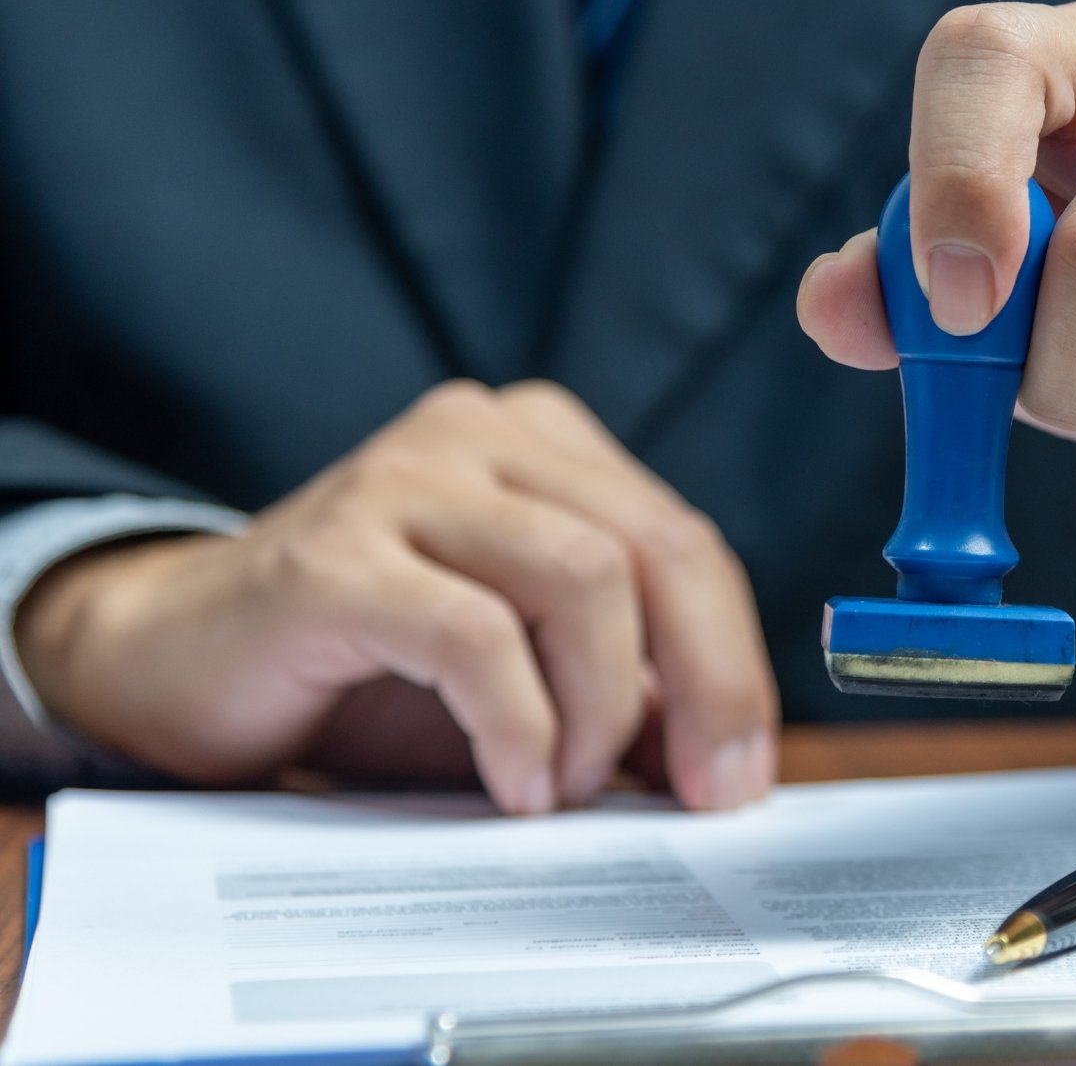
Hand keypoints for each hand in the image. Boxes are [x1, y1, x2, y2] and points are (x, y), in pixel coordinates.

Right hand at [14, 381, 777, 814]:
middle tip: (704, 794)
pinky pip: (473, 632)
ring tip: (564, 785)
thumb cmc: (367, 666)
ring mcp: (404, 478)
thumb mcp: (524, 671)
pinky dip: (517, 721)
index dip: (731, 659)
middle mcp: (480, 433)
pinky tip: (513, 781)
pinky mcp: (334, 552)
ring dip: (598, 705)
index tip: (740, 770)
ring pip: (582, 574)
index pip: (682, 539)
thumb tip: (726, 758)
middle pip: (653, 545)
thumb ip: (620, 686)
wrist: (182, 657)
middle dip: (705, 682)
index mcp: (542, 441)